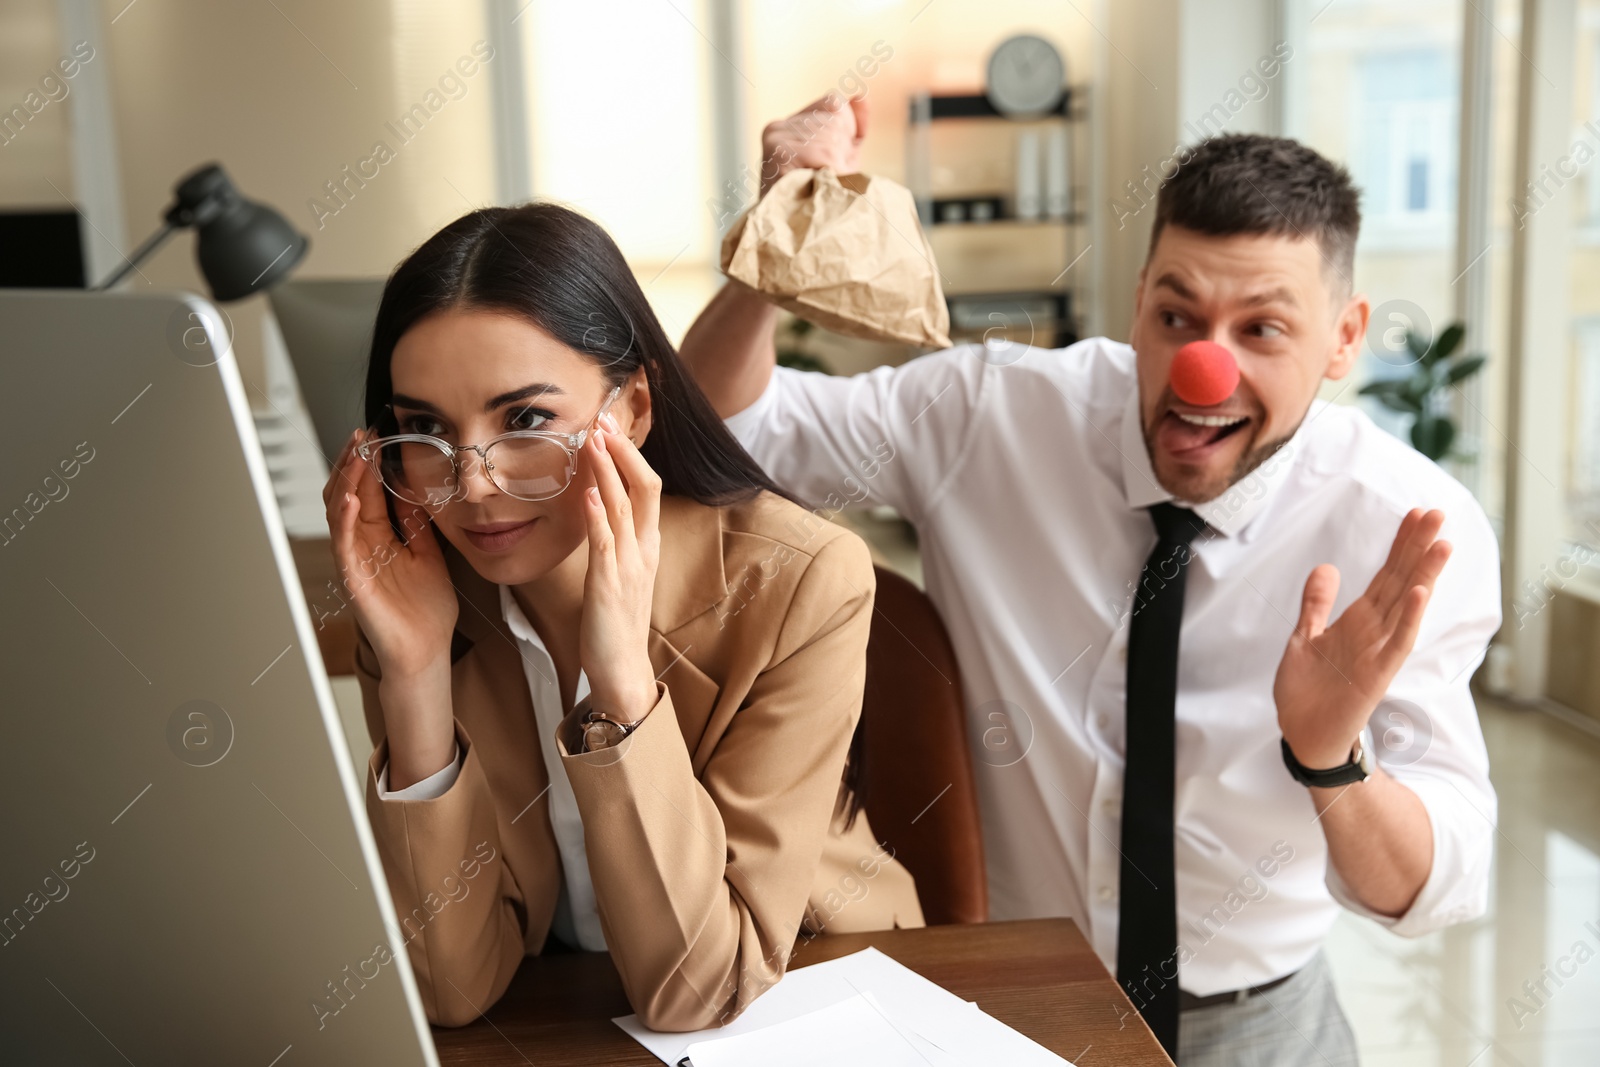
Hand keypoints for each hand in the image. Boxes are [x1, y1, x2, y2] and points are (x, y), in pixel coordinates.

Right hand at [321, 429, 457, 678]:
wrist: (427, 649)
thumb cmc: (427, 609)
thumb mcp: (429, 554)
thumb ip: (418, 524)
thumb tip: (417, 489)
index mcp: (381, 536)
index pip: (370, 490)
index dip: (372, 462)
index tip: (380, 434)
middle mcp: (363, 544)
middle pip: (348, 493)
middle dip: (354, 462)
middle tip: (363, 434)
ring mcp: (355, 559)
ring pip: (339, 511)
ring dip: (346, 480)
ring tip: (355, 454)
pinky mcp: (353, 578)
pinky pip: (342, 543)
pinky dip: (343, 519)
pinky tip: (350, 497)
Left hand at [578, 412, 662, 725]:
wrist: (622, 670)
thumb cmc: (616, 623)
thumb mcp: (620, 572)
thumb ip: (614, 539)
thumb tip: (596, 505)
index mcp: (647, 546)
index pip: (647, 488)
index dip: (630, 456)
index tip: (611, 428)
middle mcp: (643, 551)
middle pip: (644, 489)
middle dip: (624, 453)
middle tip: (606, 420)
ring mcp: (628, 568)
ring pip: (624, 509)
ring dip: (608, 473)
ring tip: (595, 442)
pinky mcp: (608, 587)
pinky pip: (605, 546)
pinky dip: (598, 518)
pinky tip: (587, 496)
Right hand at [760, 92, 868, 195]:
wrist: (795, 244)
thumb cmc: (819, 204)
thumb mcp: (841, 159)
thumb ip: (853, 127)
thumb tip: (862, 95)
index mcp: (787, 126)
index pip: (833, 103)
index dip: (845, 133)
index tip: (834, 162)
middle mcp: (777, 128)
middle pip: (835, 116)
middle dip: (842, 150)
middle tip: (825, 179)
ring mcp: (776, 140)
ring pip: (833, 136)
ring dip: (836, 166)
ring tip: (818, 187)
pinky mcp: (779, 155)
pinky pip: (826, 155)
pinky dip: (831, 176)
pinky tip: (816, 190)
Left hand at [1274, 508, 1452, 770]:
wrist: (1303, 736)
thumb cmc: (1307, 691)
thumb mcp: (1304, 637)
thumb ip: (1317, 604)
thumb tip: (1327, 567)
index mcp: (1357, 621)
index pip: (1385, 575)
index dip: (1400, 545)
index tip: (1415, 513)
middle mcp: (1373, 632)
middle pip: (1400, 581)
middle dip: (1417, 548)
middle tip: (1438, 512)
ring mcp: (1378, 652)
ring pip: (1406, 606)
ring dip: (1423, 575)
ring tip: (1441, 543)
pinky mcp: (1376, 675)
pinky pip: (1396, 643)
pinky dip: (1408, 618)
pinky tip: (1418, 592)